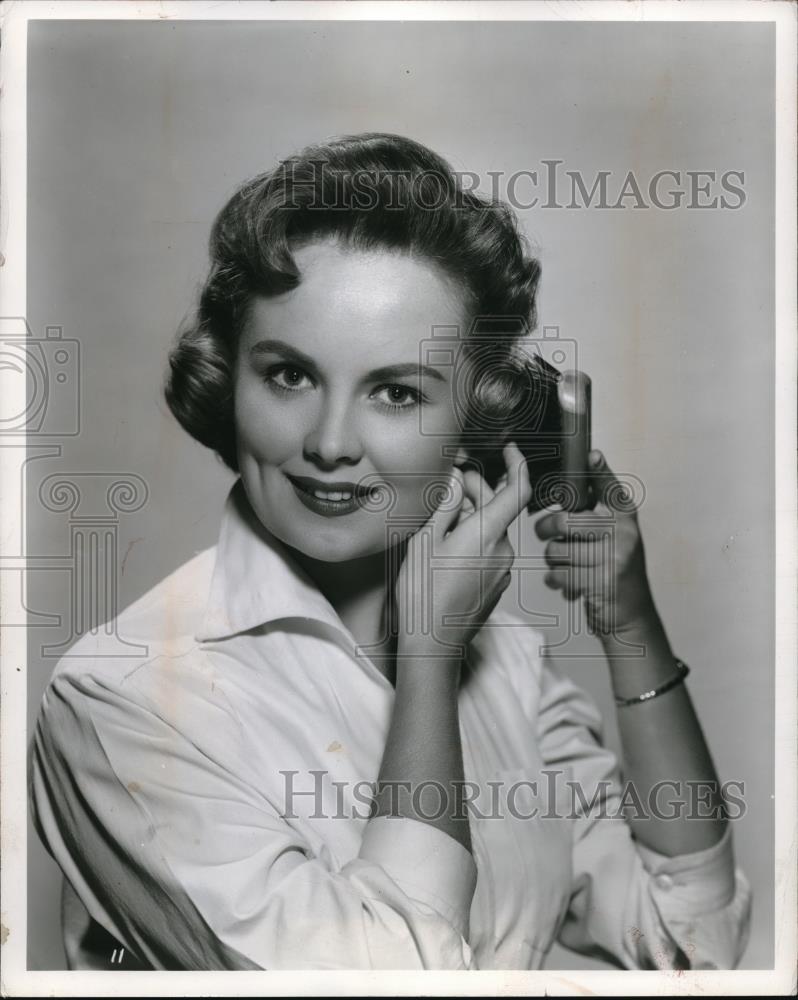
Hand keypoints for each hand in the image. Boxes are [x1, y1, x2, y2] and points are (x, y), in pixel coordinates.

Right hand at [394, 441, 532, 659]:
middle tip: (448, 486)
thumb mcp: (425, 541)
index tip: (509, 449)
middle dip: (477, 491)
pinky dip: (474, 539)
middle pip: (498, 508)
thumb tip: (455, 480)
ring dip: (472, 517)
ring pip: (492, 530)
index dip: (518, 464)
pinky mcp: (495, 585)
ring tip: (441, 520)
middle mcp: (503, 551)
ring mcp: (502, 571)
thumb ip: (444, 505)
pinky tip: (448, 547)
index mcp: (488, 534)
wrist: (432, 644)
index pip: (519, 489)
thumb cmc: (424, 596)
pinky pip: (490, 551)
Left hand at [535, 450, 658, 636]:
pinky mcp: (603, 582)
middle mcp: (624, 533)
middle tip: (543, 533)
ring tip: (565, 567)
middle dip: (545, 529)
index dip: (599, 470)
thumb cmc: (613, 572)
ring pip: (557, 551)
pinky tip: (569, 585)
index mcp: (624, 518)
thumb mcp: (613, 538)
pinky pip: (560, 575)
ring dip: (553, 562)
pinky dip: (557, 581)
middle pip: (565, 521)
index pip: (610, 487)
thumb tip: (568, 490)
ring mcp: (615, 558)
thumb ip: (594, 515)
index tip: (591, 454)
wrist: (631, 615)